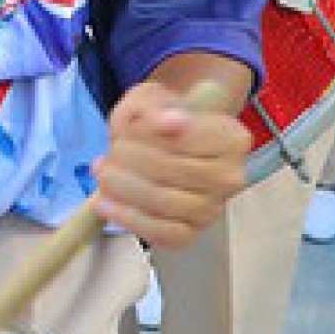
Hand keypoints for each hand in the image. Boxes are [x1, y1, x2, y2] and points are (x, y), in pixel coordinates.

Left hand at [92, 85, 249, 249]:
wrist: (162, 147)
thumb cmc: (159, 119)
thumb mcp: (152, 100)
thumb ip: (157, 109)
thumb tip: (173, 123)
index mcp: (232, 139)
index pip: (185, 139)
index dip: (147, 135)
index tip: (126, 128)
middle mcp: (230, 177)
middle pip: (173, 171)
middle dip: (130, 161)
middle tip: (109, 154)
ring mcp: (212, 209)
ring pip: (164, 202)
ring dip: (124, 188)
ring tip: (102, 173)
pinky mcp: (191, 233)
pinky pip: (160, 232)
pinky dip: (127, 218)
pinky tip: (104, 204)